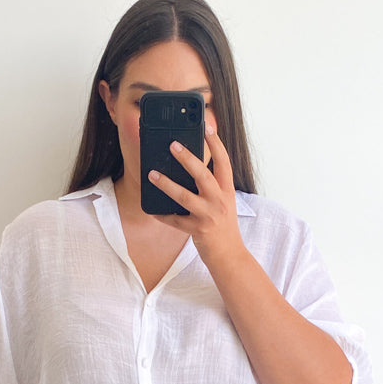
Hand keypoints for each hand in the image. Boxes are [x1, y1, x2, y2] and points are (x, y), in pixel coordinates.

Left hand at [148, 126, 246, 266]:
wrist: (230, 256)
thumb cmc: (223, 227)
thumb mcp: (224, 203)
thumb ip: (212, 187)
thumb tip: (190, 169)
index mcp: (227, 191)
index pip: (224, 162)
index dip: (216, 143)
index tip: (207, 127)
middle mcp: (219, 201)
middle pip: (203, 175)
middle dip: (187, 159)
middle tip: (172, 145)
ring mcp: (208, 216)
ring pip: (184, 197)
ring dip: (166, 184)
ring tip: (152, 174)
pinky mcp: (197, 231)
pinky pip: (175, 221)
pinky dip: (163, 215)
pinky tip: (152, 209)